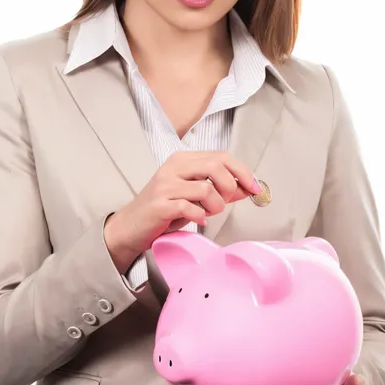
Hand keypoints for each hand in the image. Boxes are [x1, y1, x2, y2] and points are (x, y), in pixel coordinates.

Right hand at [104, 151, 261, 270]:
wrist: (130, 227)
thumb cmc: (164, 211)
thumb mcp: (194, 196)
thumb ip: (219, 190)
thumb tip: (247, 188)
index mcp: (183, 160)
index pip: (221, 156)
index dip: (243, 172)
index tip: (255, 188)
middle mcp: (173, 167)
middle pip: (216, 166)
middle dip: (230, 186)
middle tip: (227, 202)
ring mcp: (165, 185)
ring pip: (206, 188)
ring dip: (215, 206)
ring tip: (207, 214)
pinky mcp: (160, 204)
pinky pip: (190, 207)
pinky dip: (200, 216)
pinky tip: (198, 221)